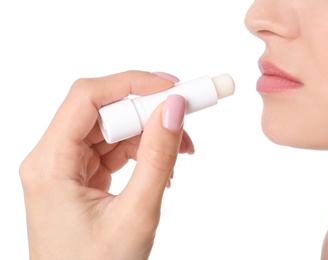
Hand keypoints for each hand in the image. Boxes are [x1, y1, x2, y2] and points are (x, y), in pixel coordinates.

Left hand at [19, 71, 193, 258]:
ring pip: (113, 129)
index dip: (132, 84)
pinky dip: (144, 152)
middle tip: (187, 114)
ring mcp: (68, 168)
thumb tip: (174, 109)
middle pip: (103, 111)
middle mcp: (54, 159)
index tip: (173, 87)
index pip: (87, 98)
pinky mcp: (84, 177)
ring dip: (150, 134)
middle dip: (148, 111)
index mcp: (50, 164)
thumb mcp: (135, 213)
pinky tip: (164, 168)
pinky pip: (116, 149)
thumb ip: (157, 157)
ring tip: (182, 153)